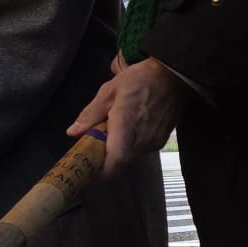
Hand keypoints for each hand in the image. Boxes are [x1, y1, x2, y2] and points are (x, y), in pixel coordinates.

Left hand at [69, 57, 190, 172]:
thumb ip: (90, 114)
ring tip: (110, 130)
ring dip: (116, 150)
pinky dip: (128, 145)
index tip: (86, 166)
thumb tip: (73, 132)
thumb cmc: (140, 80)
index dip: (99, 171)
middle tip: (92, 144)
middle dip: (103, 159)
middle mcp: (142, 140)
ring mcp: (153, 142)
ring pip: (129, 157)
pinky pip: (139, 150)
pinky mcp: (160, 141)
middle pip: (119, 163)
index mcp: (126, 127)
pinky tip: (126, 128)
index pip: (114, 162)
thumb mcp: (109, 91)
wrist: (174, 75)